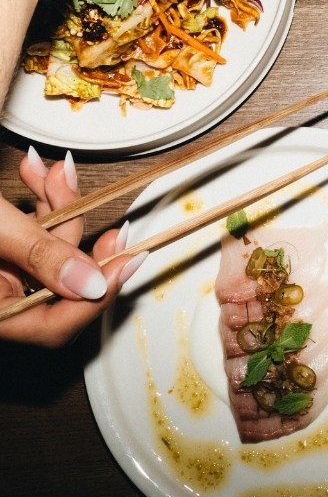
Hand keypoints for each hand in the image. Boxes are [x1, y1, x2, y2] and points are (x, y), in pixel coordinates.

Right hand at [0, 149, 144, 345]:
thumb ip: (40, 256)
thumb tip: (94, 285)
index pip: (53, 326)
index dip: (98, 296)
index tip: (131, 260)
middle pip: (57, 279)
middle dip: (75, 230)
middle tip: (99, 207)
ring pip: (45, 247)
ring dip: (55, 204)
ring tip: (49, 169)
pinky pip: (27, 232)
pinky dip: (35, 201)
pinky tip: (33, 171)